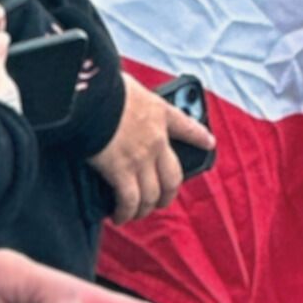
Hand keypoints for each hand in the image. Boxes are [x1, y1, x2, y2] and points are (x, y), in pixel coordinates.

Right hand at [92, 74, 214, 219]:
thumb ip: (132, 101)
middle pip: (173, 176)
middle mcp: (156, 139)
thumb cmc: (106, 87)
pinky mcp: (121, 171)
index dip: (199, 136)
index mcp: (160, 113)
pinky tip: (120, 216)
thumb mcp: (129, 86)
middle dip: (169, 194)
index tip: (208, 143)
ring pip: (152, 194)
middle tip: (162, 201)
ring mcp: (141, 158)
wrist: (95, 97)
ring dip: (145, 208)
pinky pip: (130, 200)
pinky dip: (126, 212)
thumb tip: (119, 102)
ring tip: (137, 214)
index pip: (186, 125)